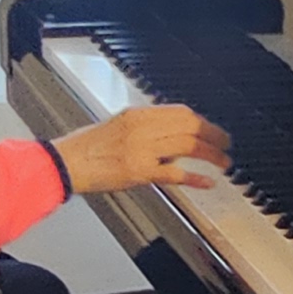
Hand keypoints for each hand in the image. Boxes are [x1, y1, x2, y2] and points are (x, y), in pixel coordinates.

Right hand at [56, 105, 230, 193]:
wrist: (66, 163)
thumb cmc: (87, 148)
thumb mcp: (118, 126)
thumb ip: (145, 129)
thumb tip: (172, 139)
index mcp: (137, 114)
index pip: (180, 112)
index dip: (202, 120)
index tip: (213, 129)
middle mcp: (142, 128)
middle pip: (190, 126)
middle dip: (214, 135)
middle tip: (226, 144)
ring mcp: (141, 149)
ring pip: (188, 146)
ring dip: (211, 154)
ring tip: (224, 162)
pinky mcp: (139, 172)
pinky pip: (175, 173)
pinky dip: (195, 178)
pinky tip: (208, 181)